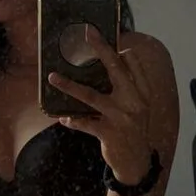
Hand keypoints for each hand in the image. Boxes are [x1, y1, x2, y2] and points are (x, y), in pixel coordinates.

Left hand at [48, 26, 152, 184]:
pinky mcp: (109, 133)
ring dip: (69, 86)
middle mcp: (134, 101)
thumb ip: (130, 84)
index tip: (100, 36)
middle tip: (87, 34)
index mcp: (143, 92)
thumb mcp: (138, 106)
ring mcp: (121, 117)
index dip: (118, 48)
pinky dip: (73, 120)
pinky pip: (85, 123)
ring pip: (90, 96)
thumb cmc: (133, 128)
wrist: (136, 162)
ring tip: (52, 77)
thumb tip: (119, 56)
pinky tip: (63, 118)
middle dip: (101, 49)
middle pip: (115, 69)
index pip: (132, 63)